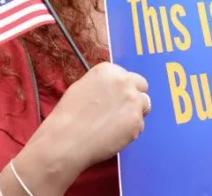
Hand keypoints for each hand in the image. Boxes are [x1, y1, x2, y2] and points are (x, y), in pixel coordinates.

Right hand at [19, 62, 149, 190]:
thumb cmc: (68, 115)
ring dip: (135, 112)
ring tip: (116, 124)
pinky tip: (113, 135)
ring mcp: (133, 101)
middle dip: (134, 96)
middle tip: (121, 110)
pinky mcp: (137, 121)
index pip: (127, 75)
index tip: (115, 98)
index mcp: (109, 70)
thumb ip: (104, 85)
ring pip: (145, 105)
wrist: (66, 139)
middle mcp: (125, 81)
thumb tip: (113, 91)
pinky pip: (140, 125)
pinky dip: (130, 131)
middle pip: (142, 86)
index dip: (122, 88)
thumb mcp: (83, 87)